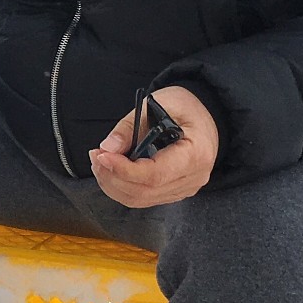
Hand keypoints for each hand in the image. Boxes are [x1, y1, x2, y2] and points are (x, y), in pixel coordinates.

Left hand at [87, 86, 219, 208]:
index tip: (103, 156)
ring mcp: (185, 188)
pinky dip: (122, 186)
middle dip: (112, 177)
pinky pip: (144, 198)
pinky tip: (111, 169)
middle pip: (144, 192)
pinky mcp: (174, 192)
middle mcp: (193, 178)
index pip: (155, 175)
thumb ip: (130, 126)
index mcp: (196, 154)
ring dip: (113, 184)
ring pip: (141, 199)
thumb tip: (107, 148)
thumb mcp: (159, 103)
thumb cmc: (184, 107)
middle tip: (96, 157)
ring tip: (100, 161)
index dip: (124, 170)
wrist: (206, 115)